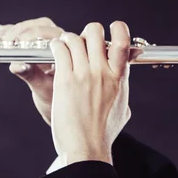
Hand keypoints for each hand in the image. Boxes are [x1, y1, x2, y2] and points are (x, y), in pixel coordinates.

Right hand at [0, 17, 62, 124]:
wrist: (57, 105)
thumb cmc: (55, 98)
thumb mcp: (43, 88)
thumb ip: (32, 75)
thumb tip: (17, 65)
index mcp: (67, 51)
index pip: (51, 34)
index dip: (33, 34)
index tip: (18, 40)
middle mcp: (59, 44)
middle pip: (38, 27)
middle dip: (18, 31)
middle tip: (2, 40)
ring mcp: (46, 43)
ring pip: (28, 29)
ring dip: (8, 31)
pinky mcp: (34, 46)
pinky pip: (21, 35)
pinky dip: (7, 33)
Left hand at [49, 21, 131, 165]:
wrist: (87, 148)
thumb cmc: (104, 134)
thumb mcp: (122, 111)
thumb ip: (122, 96)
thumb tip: (124, 96)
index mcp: (120, 78)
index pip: (123, 41)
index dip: (117, 29)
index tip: (110, 32)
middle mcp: (103, 72)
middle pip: (95, 33)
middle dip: (87, 32)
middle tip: (82, 41)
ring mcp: (84, 75)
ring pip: (74, 38)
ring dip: (67, 39)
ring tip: (63, 47)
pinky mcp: (65, 80)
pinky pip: (59, 50)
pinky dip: (55, 46)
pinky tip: (54, 52)